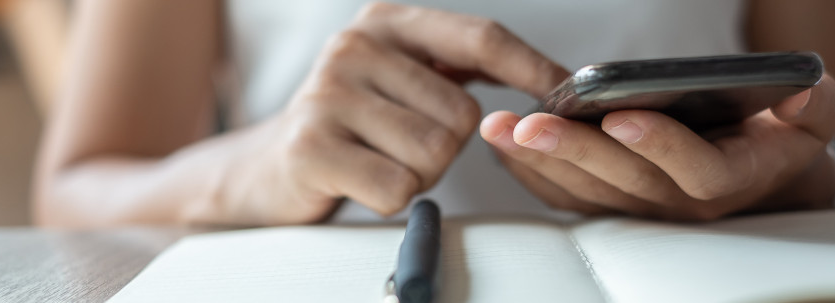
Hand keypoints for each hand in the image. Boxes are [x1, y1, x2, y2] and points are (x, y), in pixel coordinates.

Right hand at [212, 2, 567, 224]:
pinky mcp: (312, 145)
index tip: (565, 94)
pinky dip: (390, 197)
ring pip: (433, 154)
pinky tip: (360, 180)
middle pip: (461, 114)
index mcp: (387, 22)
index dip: (530, 69)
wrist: (269, 164)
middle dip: (444, 146)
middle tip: (400, 144)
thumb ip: (458, 67)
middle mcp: (355, 46)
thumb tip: (547, 81)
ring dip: (417, 174)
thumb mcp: (400, 77)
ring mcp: (329, 94)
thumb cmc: (352, 124)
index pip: (480, 38)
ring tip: (377, 159)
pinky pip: (398, 188)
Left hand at [481, 75, 834, 220]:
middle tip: (529, 122)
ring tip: (501, 127)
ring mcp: (641, 206)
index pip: (697, 170)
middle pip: (624, 183)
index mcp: (730, 177)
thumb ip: (811, 107)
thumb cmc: (775, 133)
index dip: (661, 145)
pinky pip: (567, 195)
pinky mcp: (611, 202)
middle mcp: (680, 202)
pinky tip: (503, 144)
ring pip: (587, 191)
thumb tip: (800, 94)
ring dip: (540, 160)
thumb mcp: (809, 115)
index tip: (621, 116)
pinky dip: (532, 171)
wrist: (751, 170)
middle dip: (573, 150)